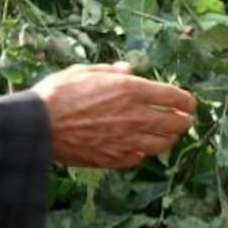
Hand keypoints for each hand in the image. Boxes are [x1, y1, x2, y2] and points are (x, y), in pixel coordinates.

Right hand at [33, 63, 195, 168]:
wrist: (39, 127)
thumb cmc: (58, 94)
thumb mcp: (85, 71)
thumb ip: (112, 71)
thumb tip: (129, 69)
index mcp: (131, 90)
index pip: (175, 97)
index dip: (187, 101)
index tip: (189, 103)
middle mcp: (135, 116)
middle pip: (176, 124)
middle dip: (184, 121)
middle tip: (184, 120)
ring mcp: (127, 140)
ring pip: (163, 145)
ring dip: (169, 139)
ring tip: (167, 135)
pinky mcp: (115, 159)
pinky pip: (140, 158)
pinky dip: (143, 152)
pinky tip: (139, 147)